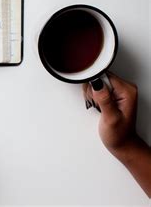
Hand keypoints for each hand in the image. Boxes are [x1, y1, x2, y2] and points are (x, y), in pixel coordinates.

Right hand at [83, 73, 150, 196]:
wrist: (122, 143)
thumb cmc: (119, 134)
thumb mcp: (110, 118)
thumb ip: (104, 100)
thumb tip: (97, 84)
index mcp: (127, 91)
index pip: (104, 76)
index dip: (95, 85)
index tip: (94, 96)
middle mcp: (125, 88)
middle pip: (99, 77)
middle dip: (93, 91)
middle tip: (98, 104)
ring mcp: (118, 90)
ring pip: (96, 82)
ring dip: (92, 94)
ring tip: (98, 106)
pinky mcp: (112, 93)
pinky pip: (97, 87)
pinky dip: (93, 96)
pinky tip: (98, 105)